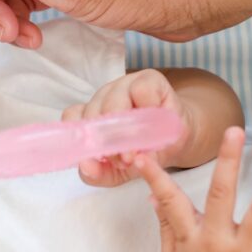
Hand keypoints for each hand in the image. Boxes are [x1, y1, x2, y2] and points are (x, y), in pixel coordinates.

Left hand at [61, 70, 194, 187]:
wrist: (178, 140)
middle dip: (108, 141)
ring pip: (114, 102)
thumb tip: (86, 168)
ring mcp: (124, 85)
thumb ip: (100, 173)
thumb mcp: (121, 170)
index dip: (83, 139)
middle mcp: (103, 97)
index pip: (73, 119)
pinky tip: (156, 122)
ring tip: (141, 147)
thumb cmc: (145, 151)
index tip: (96, 159)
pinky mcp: (148, 78)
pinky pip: (141, 90)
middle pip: (94, 113)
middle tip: (125, 160)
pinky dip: (148, 109)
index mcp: (91, 115)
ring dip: (127, 130)